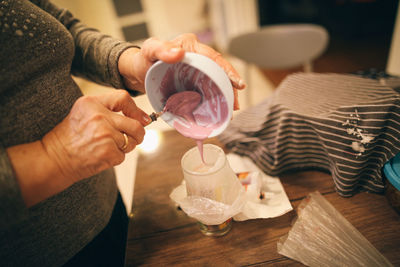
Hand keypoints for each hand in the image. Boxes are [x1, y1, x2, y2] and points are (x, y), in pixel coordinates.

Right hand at [42, 90, 147, 181]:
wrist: (55, 158)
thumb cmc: (71, 136)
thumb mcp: (84, 112)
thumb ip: (109, 109)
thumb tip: (142, 118)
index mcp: (91, 103)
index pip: (124, 98)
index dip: (137, 110)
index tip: (143, 119)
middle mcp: (99, 117)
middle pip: (135, 125)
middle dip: (139, 134)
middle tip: (133, 138)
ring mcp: (105, 135)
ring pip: (131, 141)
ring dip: (125, 146)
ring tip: (108, 146)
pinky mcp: (108, 152)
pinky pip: (123, 155)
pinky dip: (116, 157)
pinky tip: (102, 155)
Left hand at [118, 33, 245, 109]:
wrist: (139, 73)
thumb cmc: (144, 59)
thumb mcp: (149, 50)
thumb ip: (161, 49)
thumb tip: (178, 53)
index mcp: (191, 46)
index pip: (214, 58)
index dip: (228, 71)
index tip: (237, 84)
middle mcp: (198, 57)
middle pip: (220, 72)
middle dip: (230, 88)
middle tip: (234, 105)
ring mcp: (197, 71)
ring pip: (216, 83)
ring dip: (225, 97)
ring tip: (230, 111)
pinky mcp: (194, 83)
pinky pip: (207, 91)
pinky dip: (213, 101)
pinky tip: (217, 112)